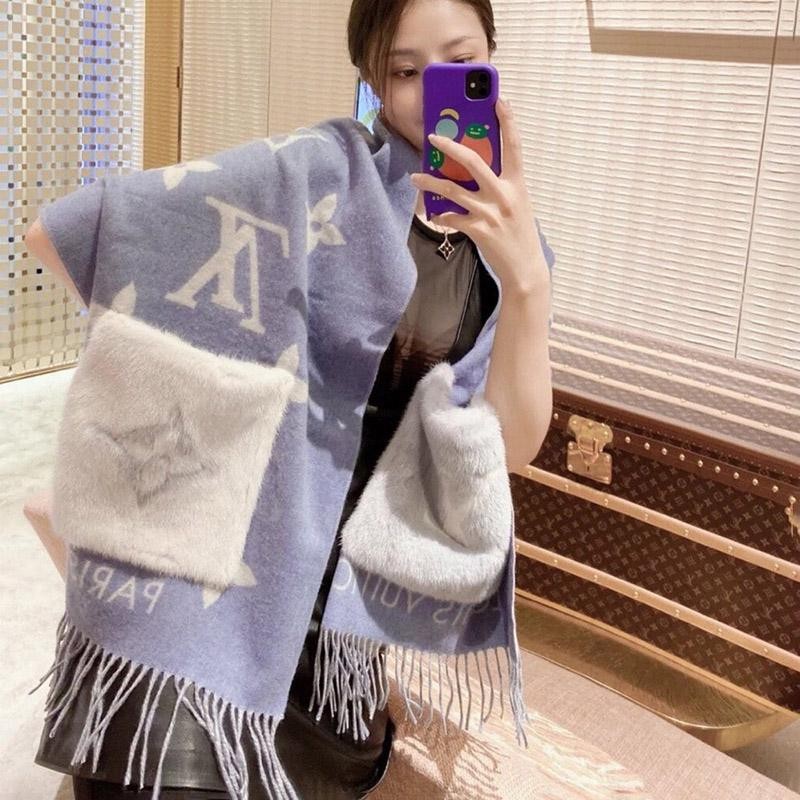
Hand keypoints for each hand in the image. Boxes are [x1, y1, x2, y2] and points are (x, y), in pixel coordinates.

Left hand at [409, 98, 548, 297]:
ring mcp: (491, 213)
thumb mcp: (516, 203)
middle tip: (433, 137)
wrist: (524, 268)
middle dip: (451, 146)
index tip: (499, 100)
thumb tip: (473, 168)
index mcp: (517, 184)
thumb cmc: (518, 232)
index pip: (514, 146)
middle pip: (474, 162)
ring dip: (431, 181)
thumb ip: (500, 185)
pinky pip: (452, 217)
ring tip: (416, 176)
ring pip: (454, 190)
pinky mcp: (479, 231)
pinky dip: (442, 216)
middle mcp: (504, 195)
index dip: (508, 122)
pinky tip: (437, 215)